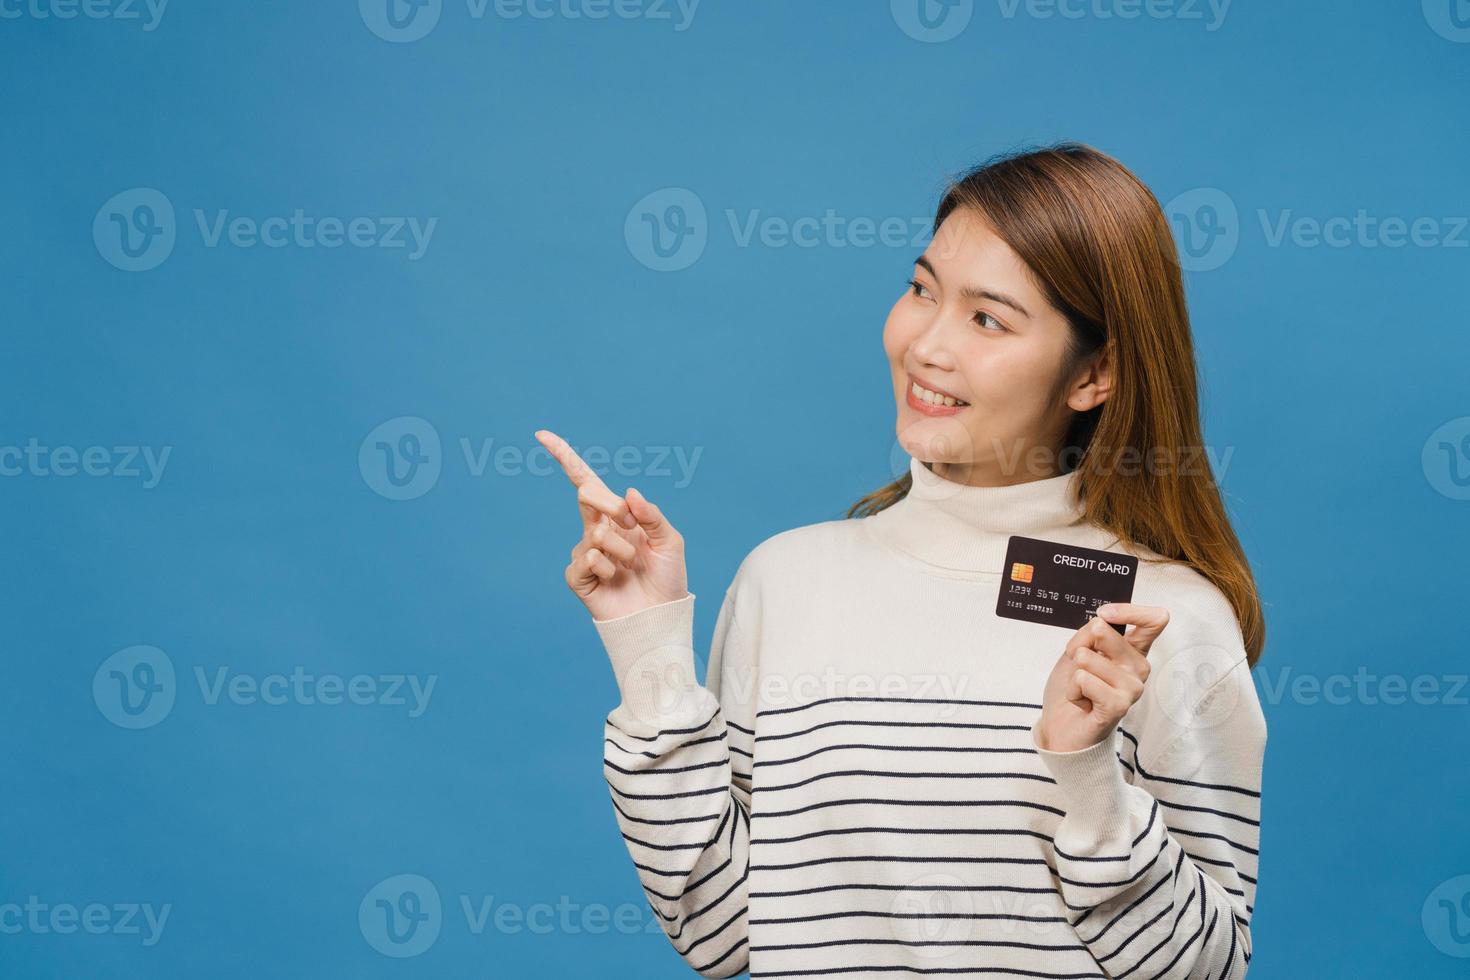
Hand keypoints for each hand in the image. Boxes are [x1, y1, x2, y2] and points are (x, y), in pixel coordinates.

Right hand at [536, 428, 688, 621]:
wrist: (660, 617)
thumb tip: (627, 492)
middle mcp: (596, 530)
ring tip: (632, 568)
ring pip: (597, 533)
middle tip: (634, 529)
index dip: (564, 458)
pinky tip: (614, 580)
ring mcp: (585, 553)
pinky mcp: (577, 577)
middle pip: (588, 495)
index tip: (541, 435)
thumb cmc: (667, 578)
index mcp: (617, 517)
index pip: (586, 482)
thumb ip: (651, 514)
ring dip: (623, 550)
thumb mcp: (670, 540)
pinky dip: (607, 567)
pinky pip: (588, 559)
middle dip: (614, 507)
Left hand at [1035, 603, 1169, 752]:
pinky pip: (1084, 680)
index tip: (1104, 614)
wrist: (1061, 727)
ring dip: (1073, 673)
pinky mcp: (1119, 706)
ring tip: (1081, 689)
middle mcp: (1138, 668)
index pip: (1154, 621)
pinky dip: (1073, 690)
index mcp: (1134, 650)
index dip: (1129, 611)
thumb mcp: (1078, 649)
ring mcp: (1132, 688)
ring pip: (1087, 658)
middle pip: (1105, 632)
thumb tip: (1099, 624)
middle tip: (1078, 667)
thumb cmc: (1073, 687)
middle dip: (1077, 645)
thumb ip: (1090, 633)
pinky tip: (1082, 702)